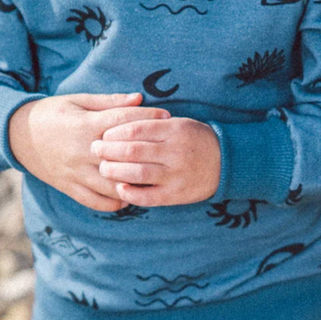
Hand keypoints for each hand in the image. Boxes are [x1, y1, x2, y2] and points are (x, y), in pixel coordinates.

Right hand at [9, 93, 169, 210]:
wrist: (16, 134)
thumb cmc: (51, 112)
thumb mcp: (78, 100)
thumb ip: (109, 102)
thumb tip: (138, 98)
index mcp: (86, 125)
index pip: (124, 123)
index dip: (148, 118)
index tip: (167, 117)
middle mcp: (82, 151)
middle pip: (123, 157)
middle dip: (147, 152)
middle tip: (166, 149)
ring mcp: (75, 172)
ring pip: (112, 184)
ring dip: (133, 183)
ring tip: (152, 178)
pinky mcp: (68, 187)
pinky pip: (95, 201)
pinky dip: (113, 202)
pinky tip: (127, 195)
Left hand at [91, 117, 220, 206]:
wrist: (225, 162)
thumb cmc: (195, 139)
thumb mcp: (179, 123)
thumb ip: (152, 122)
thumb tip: (119, 122)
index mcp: (174, 130)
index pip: (137, 128)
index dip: (115, 132)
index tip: (102, 134)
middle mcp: (174, 152)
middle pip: (133, 151)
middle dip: (109, 150)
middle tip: (95, 149)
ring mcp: (176, 175)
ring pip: (138, 173)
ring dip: (115, 171)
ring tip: (103, 168)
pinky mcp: (176, 194)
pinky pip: (149, 197)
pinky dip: (131, 193)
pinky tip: (120, 188)